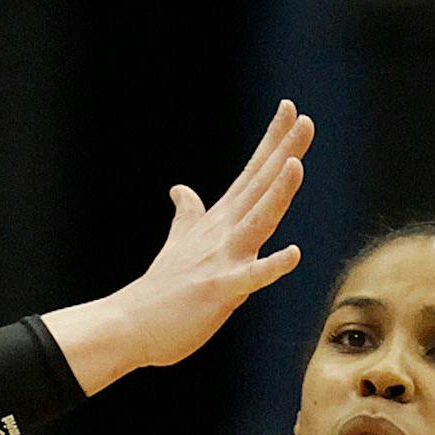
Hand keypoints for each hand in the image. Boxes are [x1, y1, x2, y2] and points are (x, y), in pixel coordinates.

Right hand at [45, 101, 313, 390]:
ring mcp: (221, 261)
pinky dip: (271, 266)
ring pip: (256, 221)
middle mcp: (222, 234)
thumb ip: (187, 215)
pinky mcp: (219, 291)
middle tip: (303, 119)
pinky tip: (294, 254)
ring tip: (295, 165)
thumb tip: (180, 189)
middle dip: (282, 153)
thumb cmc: (159, 290)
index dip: (272, 142)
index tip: (290, 109)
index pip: (251, 175)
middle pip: (259, 187)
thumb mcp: (177, 244)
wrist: (130, 324)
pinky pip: (250, 278)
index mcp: (218, 223)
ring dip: (276, 194)